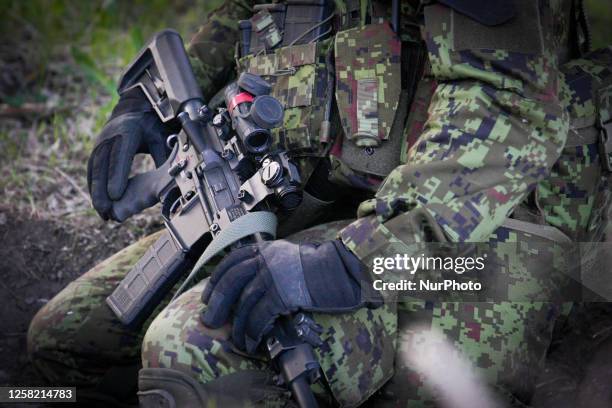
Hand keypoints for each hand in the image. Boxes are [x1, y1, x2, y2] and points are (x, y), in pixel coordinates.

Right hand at [87, 88, 172, 220]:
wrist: (135, 108)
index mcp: (127, 132)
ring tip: (101, 212)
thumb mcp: (161, 137)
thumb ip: (164, 157)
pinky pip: (93, 170)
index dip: (117, 176)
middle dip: (102, 189)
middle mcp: (109, 137)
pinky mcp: (96, 150)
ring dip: (95, 192)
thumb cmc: (152, 125)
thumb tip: (171, 179)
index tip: (116, 195)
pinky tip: (97, 202)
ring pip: (95, 169)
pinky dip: (94, 187)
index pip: (120, 156)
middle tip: (105, 210)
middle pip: (102, 165)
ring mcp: (100, 143)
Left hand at [201, 239, 381, 352]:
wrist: (344, 270)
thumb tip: (252, 287)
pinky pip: (261, 316)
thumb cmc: (323, 268)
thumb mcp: (291, 257)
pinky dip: (254, 331)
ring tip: (237, 339)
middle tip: (210, 320)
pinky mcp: (283, 293)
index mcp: (268, 250)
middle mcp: (267, 260)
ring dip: (239, 326)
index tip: (208, 294)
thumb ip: (272, 265)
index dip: (217, 279)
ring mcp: (274, 276)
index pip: (233, 261)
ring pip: (246, 303)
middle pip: (232, 281)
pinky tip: (253, 340)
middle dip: (218, 303)